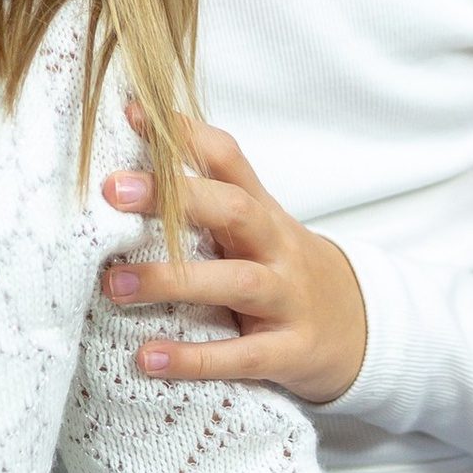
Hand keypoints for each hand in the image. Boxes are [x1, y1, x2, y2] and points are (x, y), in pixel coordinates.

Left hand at [102, 119, 369, 402]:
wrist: (360, 328)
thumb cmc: (282, 271)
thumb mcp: (255, 229)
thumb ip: (205, 199)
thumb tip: (128, 165)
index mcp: (262, 210)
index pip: (228, 158)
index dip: (184, 134)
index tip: (132, 114)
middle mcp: (278, 247)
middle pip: (235, 210)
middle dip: (175, 198)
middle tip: (112, 191)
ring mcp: (287, 299)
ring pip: (235, 281)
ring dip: (172, 281)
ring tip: (115, 284)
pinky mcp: (290, 352)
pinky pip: (242, 356)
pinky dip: (193, 358)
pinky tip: (148, 359)